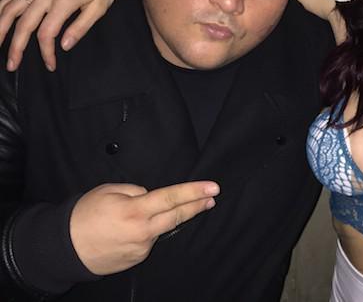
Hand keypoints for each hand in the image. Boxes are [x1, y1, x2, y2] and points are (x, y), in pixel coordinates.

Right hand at [0, 0, 118, 71]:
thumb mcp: (100, 7)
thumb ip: (81, 27)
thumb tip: (65, 46)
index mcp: (64, 1)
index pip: (47, 33)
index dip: (46, 52)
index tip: (50, 64)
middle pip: (24, 24)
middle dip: (16, 47)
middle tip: (12, 65)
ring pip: (11, 8)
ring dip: (0, 27)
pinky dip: (0, 7)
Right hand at [70, 181, 218, 274]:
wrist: (65, 248)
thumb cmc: (84, 214)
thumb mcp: (109, 190)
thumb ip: (136, 190)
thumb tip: (151, 196)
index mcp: (135, 210)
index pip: (172, 198)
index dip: (194, 191)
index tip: (212, 188)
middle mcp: (142, 231)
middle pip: (177, 216)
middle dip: (198, 205)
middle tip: (212, 197)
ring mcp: (141, 248)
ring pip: (162, 228)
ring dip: (167, 218)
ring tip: (153, 211)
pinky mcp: (137, 258)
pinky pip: (150, 240)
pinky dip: (149, 231)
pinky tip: (134, 229)